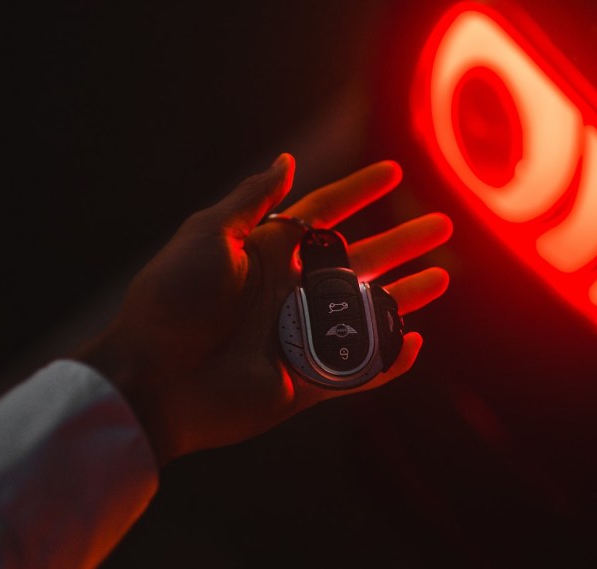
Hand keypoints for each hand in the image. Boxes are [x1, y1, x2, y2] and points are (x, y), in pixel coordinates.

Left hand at [74, 154, 451, 465]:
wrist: (154, 379)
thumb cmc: (174, 301)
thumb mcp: (208, 237)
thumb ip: (252, 200)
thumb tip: (286, 159)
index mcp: (268, 252)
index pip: (326, 213)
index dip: (360, 191)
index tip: (394, 171)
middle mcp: (290, 289)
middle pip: (360, 259)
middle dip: (401, 242)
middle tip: (443, 226)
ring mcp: (300, 334)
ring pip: (367, 311)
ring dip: (406, 295)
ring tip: (443, 278)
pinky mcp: (306, 380)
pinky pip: (358, 369)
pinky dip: (388, 360)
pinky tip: (414, 342)